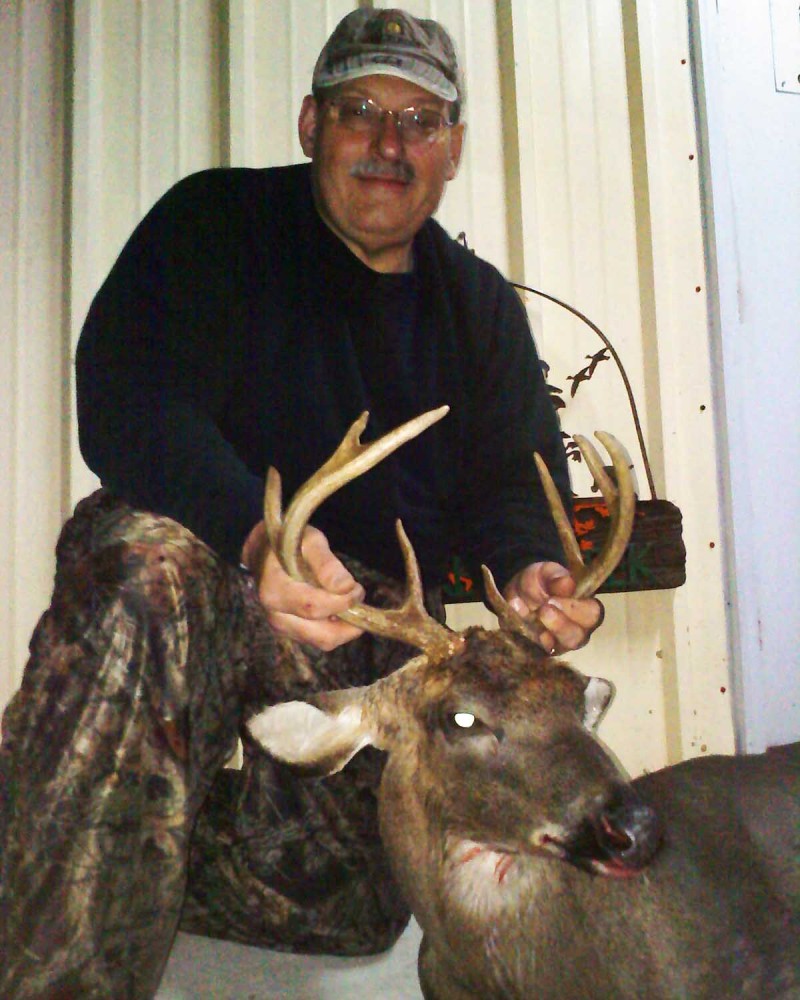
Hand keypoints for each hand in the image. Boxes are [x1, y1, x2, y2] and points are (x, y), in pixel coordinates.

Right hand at [241, 522, 364, 650]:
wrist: (264, 554)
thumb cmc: (290, 545)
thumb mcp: (309, 542)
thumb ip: (326, 564)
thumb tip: (345, 586)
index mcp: (275, 590)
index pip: (315, 607)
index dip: (343, 601)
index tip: (357, 587)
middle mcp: (275, 615)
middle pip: (322, 635)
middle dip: (350, 622)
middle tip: (358, 599)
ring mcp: (281, 627)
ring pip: (323, 641)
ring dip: (344, 626)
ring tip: (348, 602)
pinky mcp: (289, 633)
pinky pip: (319, 639)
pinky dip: (335, 627)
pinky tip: (336, 607)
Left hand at [503, 561, 603, 653]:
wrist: (518, 592)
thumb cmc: (541, 582)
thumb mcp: (547, 573)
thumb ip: (556, 577)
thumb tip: (567, 583)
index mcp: (585, 609)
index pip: (592, 614)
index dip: (576, 609)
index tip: (555, 600)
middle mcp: (576, 631)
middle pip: (577, 638)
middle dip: (560, 625)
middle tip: (544, 609)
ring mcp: (558, 644)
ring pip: (557, 648)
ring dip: (543, 633)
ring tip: (533, 616)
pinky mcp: (538, 650)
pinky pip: (533, 648)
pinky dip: (523, 633)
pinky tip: (518, 617)